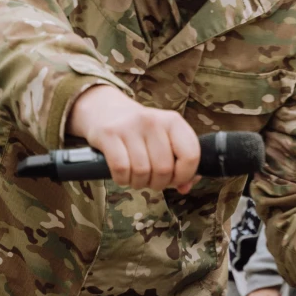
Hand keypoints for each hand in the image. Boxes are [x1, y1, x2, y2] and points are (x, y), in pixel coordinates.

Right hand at [65, 85, 200, 191]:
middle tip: (151, 179)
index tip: (174, 179)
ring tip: (136, 177)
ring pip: (142, 172)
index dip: (184, 175)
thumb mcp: (165, 139)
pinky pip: (121, 169)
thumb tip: (185, 187)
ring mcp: (130, 126)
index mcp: (173, 121)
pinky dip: (122, 179)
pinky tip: (122, 175)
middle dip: (158, 183)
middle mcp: (153, 120)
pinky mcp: (108, 134)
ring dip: (139, 183)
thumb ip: (181, 163)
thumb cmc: (141, 132)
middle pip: (164, 169)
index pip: (191, 155)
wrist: (105, 108)